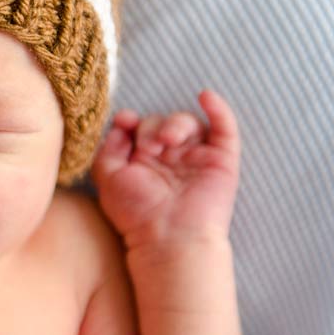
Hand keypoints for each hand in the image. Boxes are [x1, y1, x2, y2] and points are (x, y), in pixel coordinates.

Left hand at [91, 90, 240, 249]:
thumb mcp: (108, 177)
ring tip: (166, 142)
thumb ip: (108, 148)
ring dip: (173, 124)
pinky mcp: (221, 160)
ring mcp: (196, 156)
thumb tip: (121, 124)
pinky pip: (224, 127)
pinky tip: (206, 97)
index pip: (137, 128)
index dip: (130, 120)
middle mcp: (170, 156)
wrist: (166, 237)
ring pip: (186, 122)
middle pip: (159, 121)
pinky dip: (218, 109)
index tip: (124, 122)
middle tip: (148, 148)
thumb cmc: (135, 213)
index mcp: (143, 160)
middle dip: (150, 128)